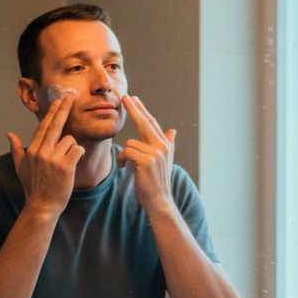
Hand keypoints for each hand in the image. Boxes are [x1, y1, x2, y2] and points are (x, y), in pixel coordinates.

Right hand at [7, 95, 84, 218]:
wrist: (42, 206)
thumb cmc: (33, 187)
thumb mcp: (20, 167)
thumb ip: (16, 148)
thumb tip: (9, 134)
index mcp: (32, 150)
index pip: (44, 126)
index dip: (52, 112)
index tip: (58, 101)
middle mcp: (41, 152)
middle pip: (55, 125)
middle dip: (64, 108)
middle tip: (71, 96)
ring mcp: (53, 159)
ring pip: (70, 140)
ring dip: (72, 149)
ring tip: (65, 164)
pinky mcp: (65, 166)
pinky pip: (78, 149)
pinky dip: (79, 154)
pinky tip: (74, 162)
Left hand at [117, 94, 175, 212]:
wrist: (159, 200)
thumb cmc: (157, 182)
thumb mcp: (164, 161)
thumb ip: (168, 144)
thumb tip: (173, 130)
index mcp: (165, 145)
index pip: (152, 123)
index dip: (142, 110)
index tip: (134, 99)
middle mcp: (162, 146)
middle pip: (144, 123)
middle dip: (133, 109)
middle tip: (124, 97)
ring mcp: (156, 153)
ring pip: (130, 143)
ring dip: (125, 155)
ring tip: (127, 166)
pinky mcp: (146, 160)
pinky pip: (127, 152)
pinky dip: (123, 160)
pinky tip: (126, 168)